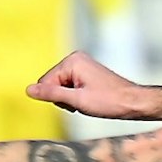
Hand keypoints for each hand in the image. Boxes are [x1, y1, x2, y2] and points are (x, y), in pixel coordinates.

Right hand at [27, 50, 151, 119]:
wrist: (132, 103)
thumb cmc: (109, 101)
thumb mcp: (77, 100)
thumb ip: (51, 94)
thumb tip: (29, 90)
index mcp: (72, 60)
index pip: (45, 82)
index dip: (57, 98)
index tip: (75, 102)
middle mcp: (76, 58)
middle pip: (52, 84)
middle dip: (64, 98)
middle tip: (83, 103)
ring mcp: (82, 65)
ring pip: (61, 87)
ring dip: (70, 99)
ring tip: (88, 101)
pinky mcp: (86, 73)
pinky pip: (70, 87)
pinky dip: (77, 97)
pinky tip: (90, 100)